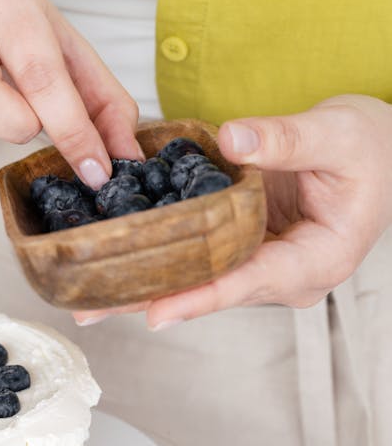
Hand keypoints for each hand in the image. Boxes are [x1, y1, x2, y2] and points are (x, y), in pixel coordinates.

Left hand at [73, 95, 391, 327]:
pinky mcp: (245, 247)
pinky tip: (112, 260)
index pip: (250, 282)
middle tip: (89, 309)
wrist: (380, 150)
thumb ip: (286, 138)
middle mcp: (286, 275)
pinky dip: (159, 257)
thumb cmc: (370, 147)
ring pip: (198, 281)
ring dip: (144, 285)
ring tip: (84, 297)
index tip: (154, 312)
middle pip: (212, 291)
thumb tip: (232, 138)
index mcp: (317, 259)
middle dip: (152, 298)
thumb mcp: (336, 133)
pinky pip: (198, 257)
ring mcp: (264, 265)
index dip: (200, 297)